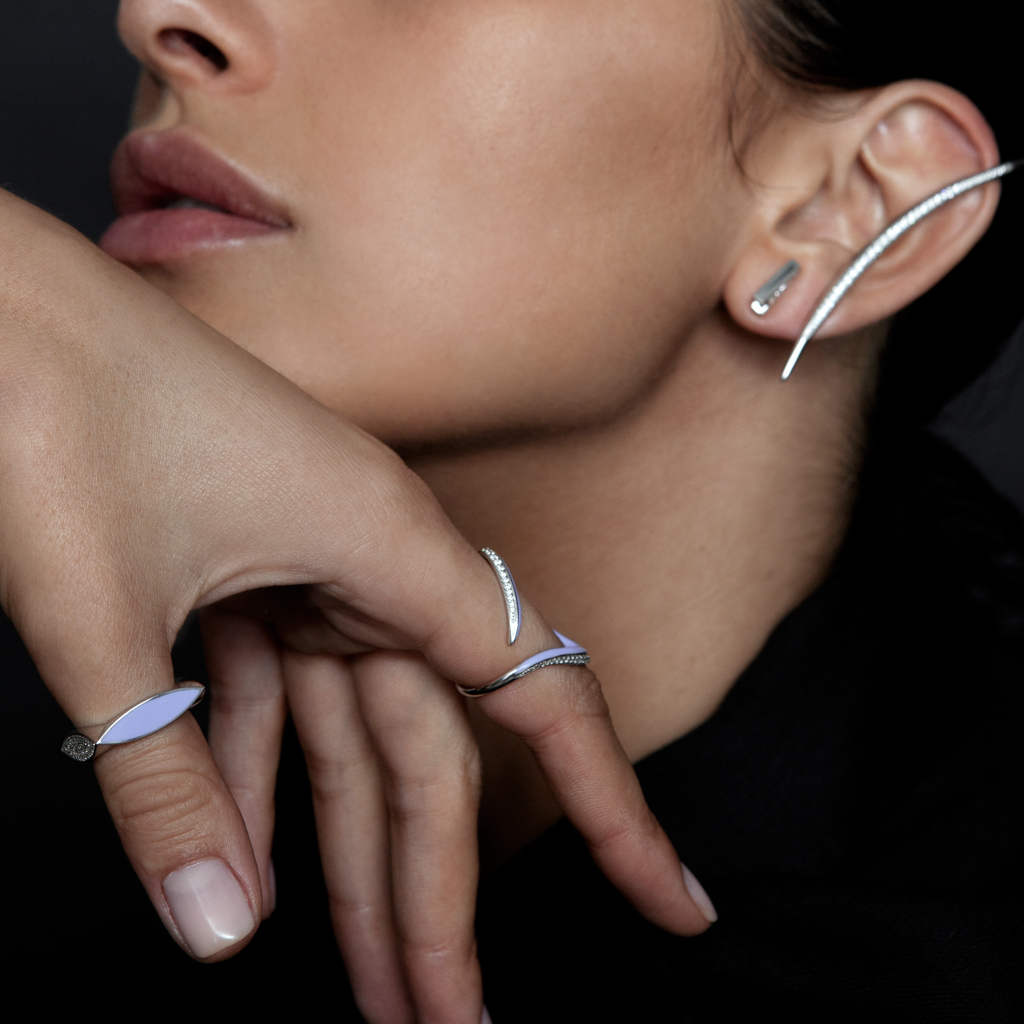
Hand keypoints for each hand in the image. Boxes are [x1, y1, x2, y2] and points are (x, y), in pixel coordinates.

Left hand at [0, 190, 711, 1022]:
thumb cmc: (60, 405)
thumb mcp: (106, 617)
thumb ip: (167, 782)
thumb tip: (222, 931)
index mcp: (387, 549)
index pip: (540, 701)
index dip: (612, 811)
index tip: (669, 901)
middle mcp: (368, 560)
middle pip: (429, 756)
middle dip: (436, 896)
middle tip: (445, 1019)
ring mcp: (308, 567)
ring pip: (353, 739)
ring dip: (352, 861)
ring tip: (368, 984)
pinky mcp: (249, 572)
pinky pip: (270, 699)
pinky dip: (255, 782)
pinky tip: (249, 864)